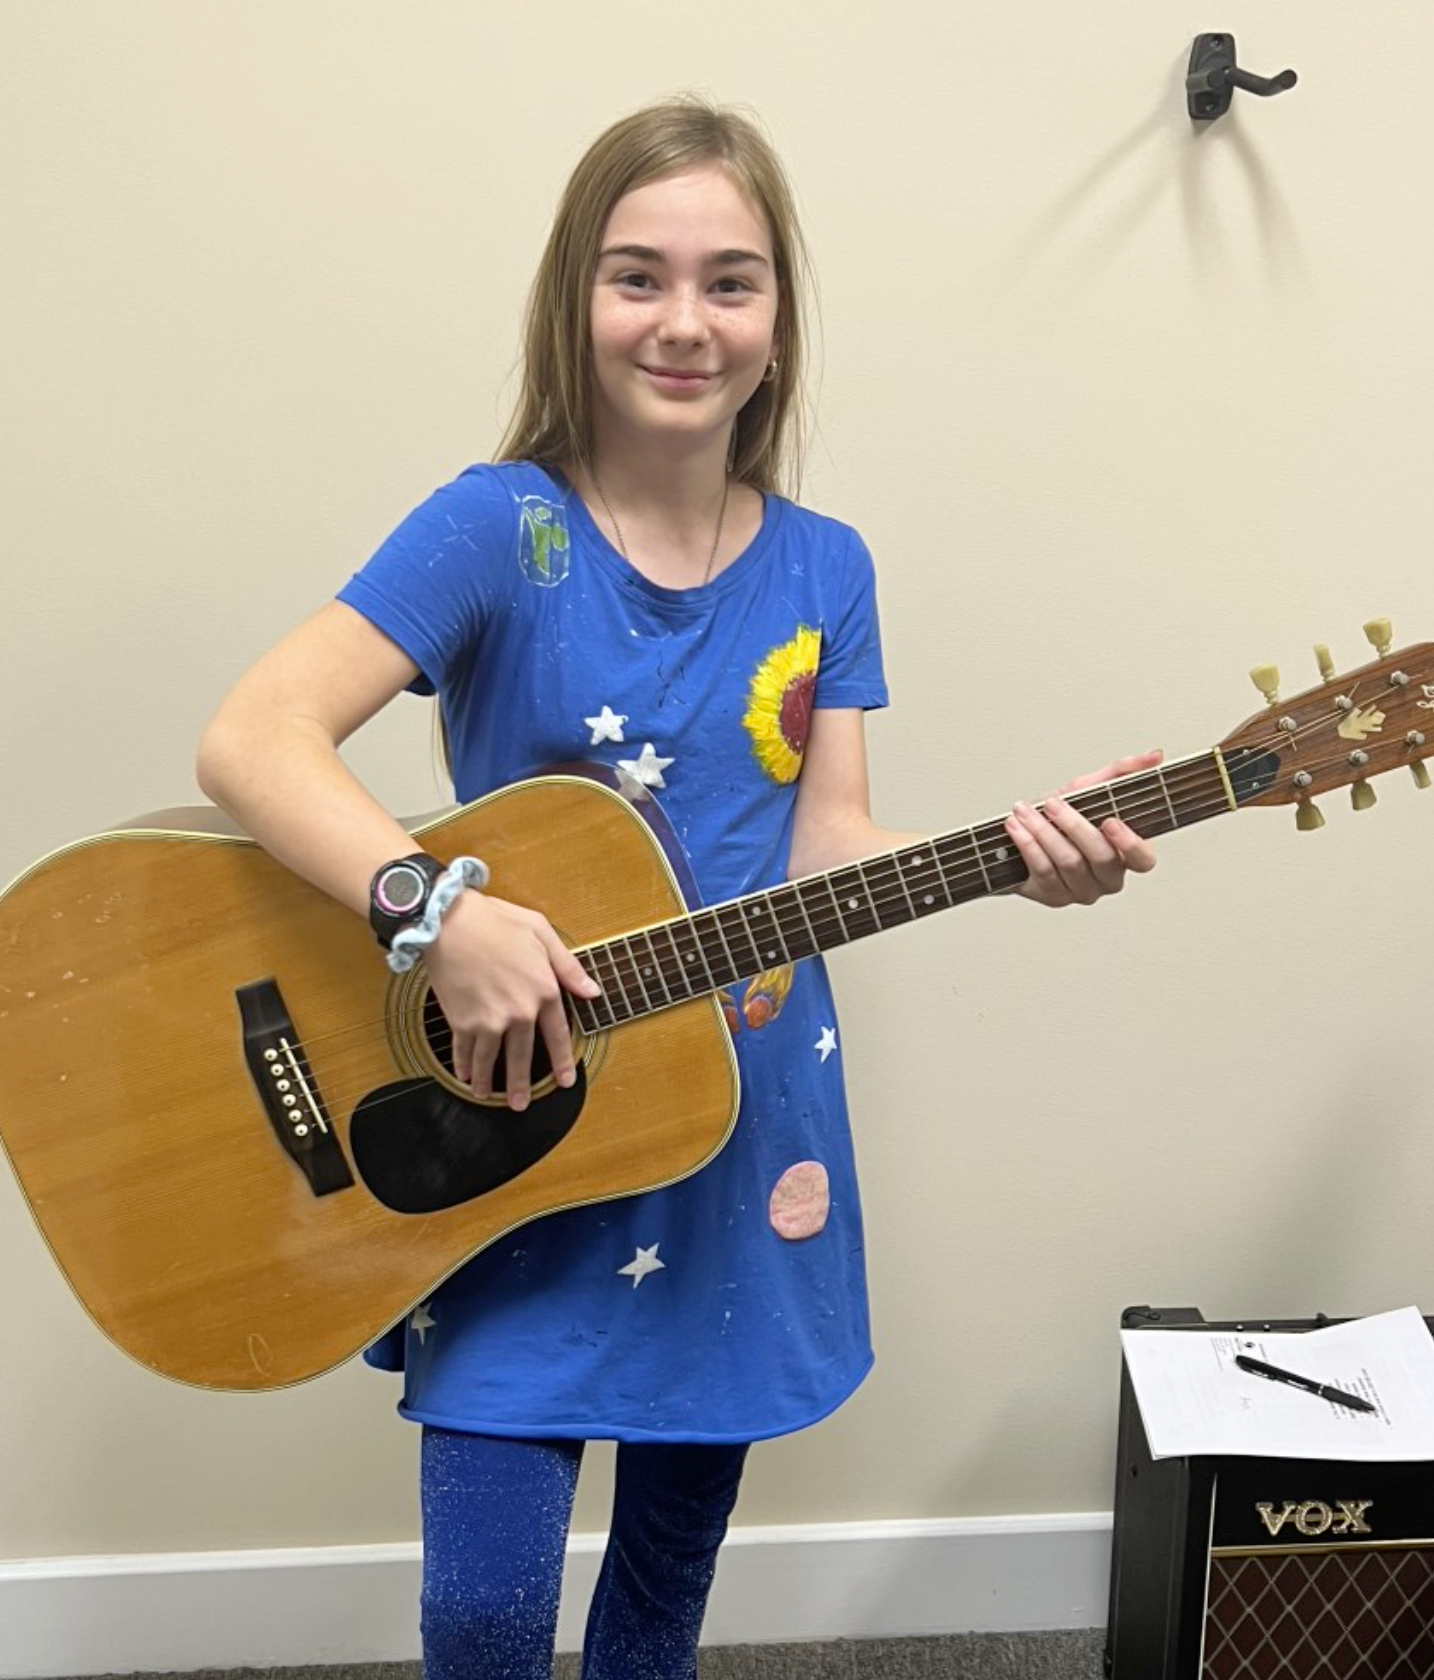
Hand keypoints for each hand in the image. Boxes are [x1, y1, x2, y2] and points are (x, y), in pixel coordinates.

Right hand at [421, 891, 600, 1110]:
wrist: (449, 921)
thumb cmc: (496, 921)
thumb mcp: (542, 933)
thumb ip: (568, 966)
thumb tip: (592, 991)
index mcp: (543, 990)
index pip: (558, 1035)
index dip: (562, 1061)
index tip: (565, 1080)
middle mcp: (519, 1012)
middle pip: (522, 1057)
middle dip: (521, 1084)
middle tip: (521, 1104)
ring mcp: (489, 1020)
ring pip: (491, 1060)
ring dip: (489, 1082)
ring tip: (488, 1097)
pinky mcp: (462, 1020)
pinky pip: (464, 1050)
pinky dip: (464, 1066)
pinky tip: (466, 1076)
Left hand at [1006, 750, 1161, 907]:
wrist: (1018, 838)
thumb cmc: (1060, 815)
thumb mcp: (1090, 789)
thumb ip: (1121, 773)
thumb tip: (1155, 755)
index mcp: (1125, 854)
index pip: (1143, 859)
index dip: (1130, 844)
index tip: (1110, 822)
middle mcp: (1108, 877)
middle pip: (1102, 858)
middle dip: (1074, 826)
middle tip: (1053, 804)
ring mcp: (1082, 890)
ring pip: (1069, 863)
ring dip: (1044, 832)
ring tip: (1024, 810)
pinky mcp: (1054, 896)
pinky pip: (1044, 871)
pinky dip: (1027, 845)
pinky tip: (1016, 827)